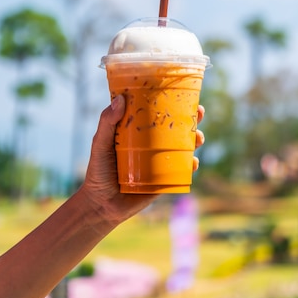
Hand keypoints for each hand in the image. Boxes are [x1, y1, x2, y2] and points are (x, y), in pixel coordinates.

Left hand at [83, 95, 204, 224]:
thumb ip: (107, 122)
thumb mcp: (101, 143)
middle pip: (176, 128)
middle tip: (199, 113)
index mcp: (139, 131)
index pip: (158, 112)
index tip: (183, 93)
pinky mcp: (164, 179)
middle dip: (192, 119)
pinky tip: (193, 162)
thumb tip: (120, 99)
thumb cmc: (98, 170)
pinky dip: (191, 165)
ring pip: (183, 147)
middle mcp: (152, 144)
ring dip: (196, 140)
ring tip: (198, 138)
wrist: (102, 204)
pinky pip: (182, 170)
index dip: (172, 102)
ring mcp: (160, 161)